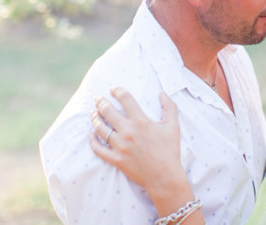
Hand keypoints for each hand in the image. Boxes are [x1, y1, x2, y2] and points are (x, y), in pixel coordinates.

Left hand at [89, 87, 191, 212]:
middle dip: (101, 102)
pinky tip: (91, 134)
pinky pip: (99, 149)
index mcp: (142, 122)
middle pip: (109, 112)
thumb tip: (162, 93)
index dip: (118, 91)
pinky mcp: (116, 159)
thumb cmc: (170, 151)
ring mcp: (120, 146)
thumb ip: (170, 107)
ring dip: (95, 118)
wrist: (164, 177)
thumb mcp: (173, 126)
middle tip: (97, 98)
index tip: (113, 88)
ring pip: (101, 128)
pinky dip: (93, 141)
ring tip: (94, 113)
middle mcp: (128, 132)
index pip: (126, 100)